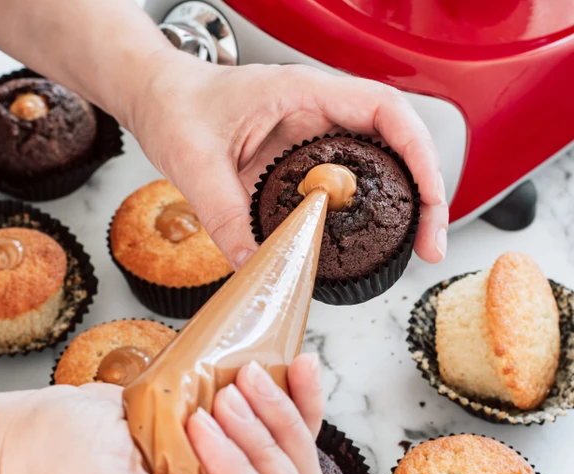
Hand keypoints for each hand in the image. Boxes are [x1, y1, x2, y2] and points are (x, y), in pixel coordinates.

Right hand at [0, 354, 324, 473]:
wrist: (51, 429)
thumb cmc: (61, 466)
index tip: (201, 426)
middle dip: (258, 444)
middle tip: (221, 402)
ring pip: (297, 472)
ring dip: (281, 420)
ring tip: (245, 379)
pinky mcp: (239, 458)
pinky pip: (291, 439)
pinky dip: (302, 403)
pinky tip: (300, 368)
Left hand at [128, 51, 447, 269]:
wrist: (158, 99)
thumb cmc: (176, 106)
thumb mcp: (195, 162)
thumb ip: (225, 215)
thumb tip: (257, 266)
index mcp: (303, 93)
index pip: (386, 112)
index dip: (420, 155)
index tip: (430, 201)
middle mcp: (317, 111)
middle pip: (397, 143)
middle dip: (424, 193)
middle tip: (427, 244)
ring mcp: (313, 136)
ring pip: (378, 165)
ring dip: (401, 204)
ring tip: (411, 247)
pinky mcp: (302, 160)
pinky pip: (347, 183)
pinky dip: (365, 211)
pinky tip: (367, 238)